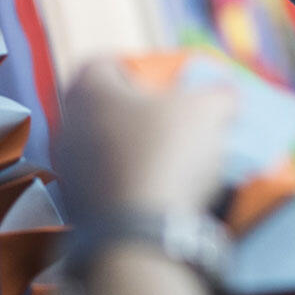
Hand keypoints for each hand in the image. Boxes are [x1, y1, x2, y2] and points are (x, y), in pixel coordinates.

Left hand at [57, 59, 238, 216]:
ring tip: (171, 158)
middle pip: (104, 106)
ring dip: (133, 149)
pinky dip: (130, 182)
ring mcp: (68, 170)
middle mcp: (69, 125)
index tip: (162, 82)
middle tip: (172, 119)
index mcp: (89, 90)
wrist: (138, 232)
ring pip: (103, 146)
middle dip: (137, 111)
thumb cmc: (167, 153)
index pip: (104, 63)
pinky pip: (106, 183)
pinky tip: (159, 191)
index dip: (135, 67)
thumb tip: (226, 97)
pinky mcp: (76, 207)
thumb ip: (219, 95)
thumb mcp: (208, 111)